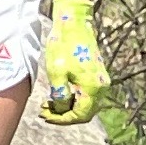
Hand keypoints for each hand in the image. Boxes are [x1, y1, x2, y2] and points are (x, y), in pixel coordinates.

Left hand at [40, 0, 108, 123]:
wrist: (73, 25)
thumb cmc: (63, 46)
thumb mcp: (56, 72)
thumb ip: (60, 95)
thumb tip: (62, 109)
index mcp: (93, 87)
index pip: (80, 115)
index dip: (62, 119)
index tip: (45, 116)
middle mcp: (101, 87)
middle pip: (85, 113)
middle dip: (64, 115)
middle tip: (44, 111)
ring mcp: (100, 81)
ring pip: (86, 105)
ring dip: (68, 107)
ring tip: (48, 103)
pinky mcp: (96, 75)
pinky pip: (86, 95)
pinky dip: (73, 98)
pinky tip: (58, 94)